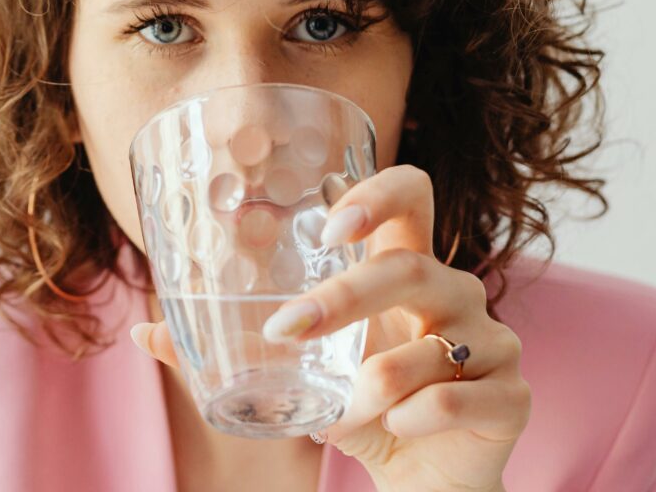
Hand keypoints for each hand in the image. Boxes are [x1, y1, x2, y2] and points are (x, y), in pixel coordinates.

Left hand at [130, 165, 528, 491]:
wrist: (426, 481)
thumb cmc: (364, 412)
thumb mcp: (299, 377)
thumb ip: (227, 353)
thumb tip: (142, 332)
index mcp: (409, 271)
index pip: (413, 194)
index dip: (377, 192)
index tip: (328, 223)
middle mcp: (456, 294)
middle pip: (409, 267)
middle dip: (342, 300)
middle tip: (286, 332)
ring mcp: (494, 343)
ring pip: (427, 346)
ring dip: (368, 385)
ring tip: (333, 417)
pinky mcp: (512, 397)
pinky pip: (457, 397)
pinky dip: (409, 419)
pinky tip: (391, 432)